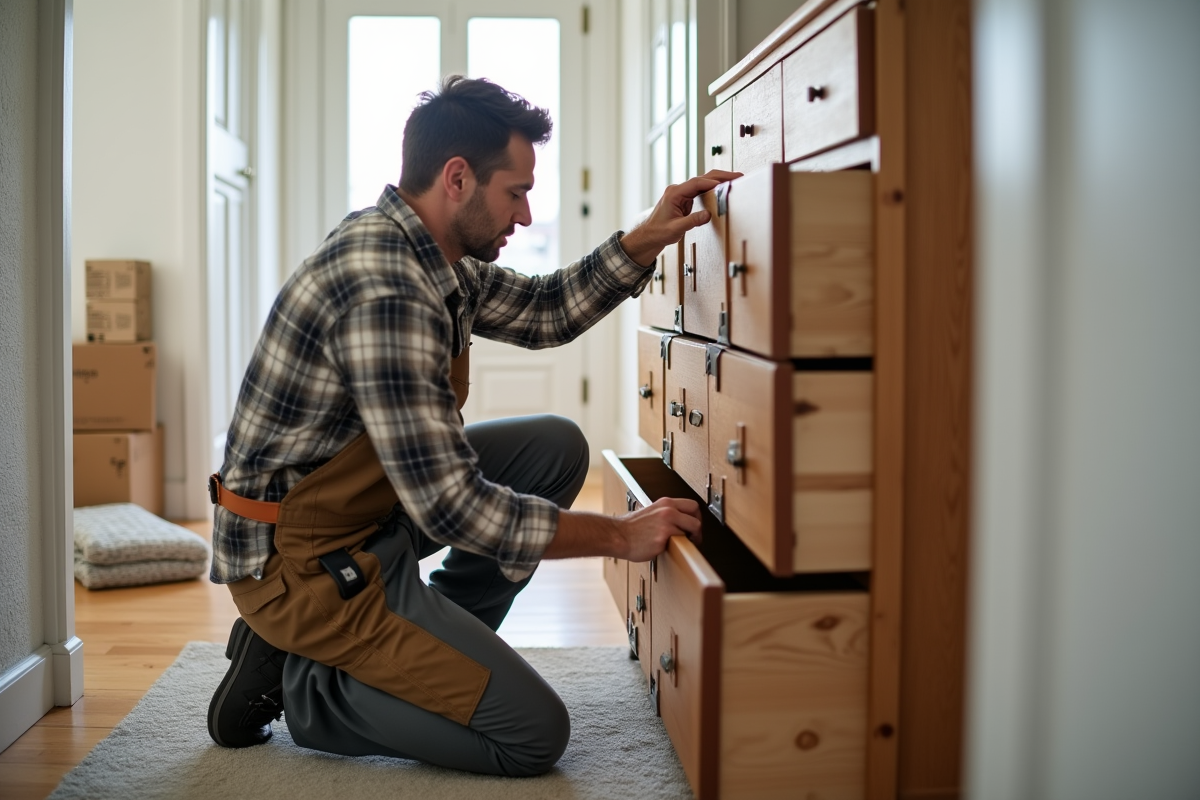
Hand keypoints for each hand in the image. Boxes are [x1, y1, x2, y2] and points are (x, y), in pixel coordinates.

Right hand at [618, 496, 702, 561]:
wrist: (617, 536)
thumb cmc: (631, 528)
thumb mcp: (650, 512)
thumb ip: (665, 514)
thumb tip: (680, 523)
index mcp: (665, 503)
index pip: (692, 506)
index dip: (696, 518)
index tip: (694, 526)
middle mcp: (668, 510)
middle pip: (696, 518)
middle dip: (698, 530)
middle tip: (694, 538)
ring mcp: (667, 523)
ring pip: (691, 531)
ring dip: (689, 540)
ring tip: (682, 545)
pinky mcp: (664, 537)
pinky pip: (680, 542)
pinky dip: (678, 547)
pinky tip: (671, 549)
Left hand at [619, 170, 742, 265]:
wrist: (648, 236)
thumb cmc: (658, 232)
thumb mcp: (675, 229)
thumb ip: (692, 221)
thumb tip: (708, 215)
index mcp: (674, 193)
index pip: (696, 183)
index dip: (712, 183)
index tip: (726, 184)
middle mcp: (678, 190)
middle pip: (702, 178)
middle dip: (720, 176)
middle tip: (738, 176)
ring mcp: (681, 193)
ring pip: (703, 182)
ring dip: (718, 180)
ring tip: (735, 180)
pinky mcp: (684, 198)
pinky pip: (701, 189)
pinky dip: (712, 188)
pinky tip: (722, 188)